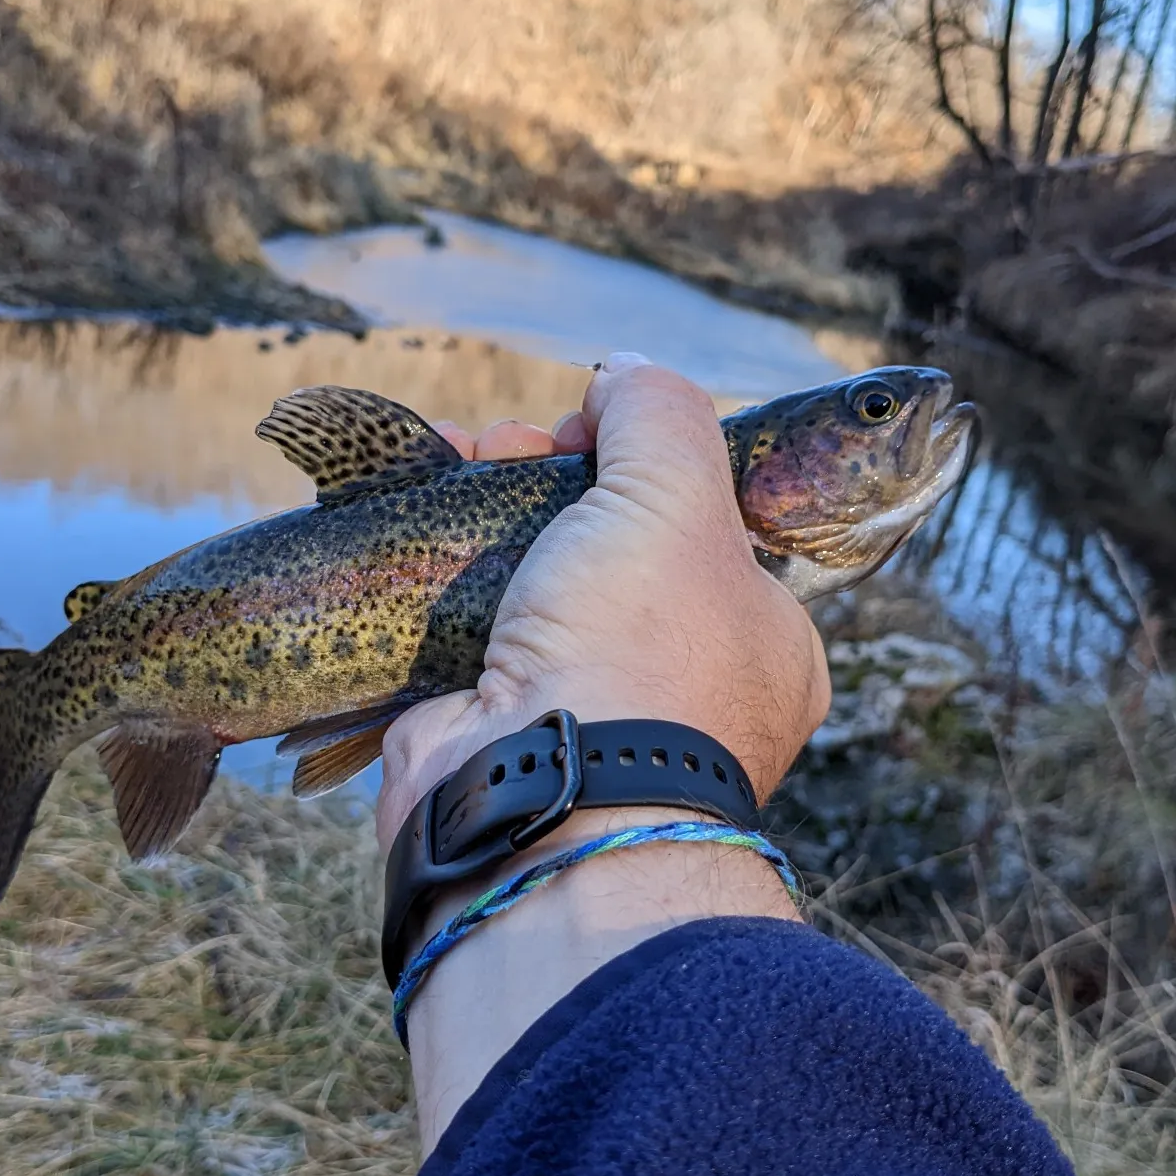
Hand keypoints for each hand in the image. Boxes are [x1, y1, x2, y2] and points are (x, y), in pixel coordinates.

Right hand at [377, 355, 830, 854]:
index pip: (703, 521)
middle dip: (547, 474)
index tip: (586, 428)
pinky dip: (442, 567)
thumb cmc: (640, 648)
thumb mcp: (677, 493)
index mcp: (760, 636)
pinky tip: (416, 508)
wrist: (540, 796)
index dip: (639, 459)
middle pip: (611, 542)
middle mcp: (683, 679)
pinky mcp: (504, 725)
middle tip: (506, 446)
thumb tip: (619, 379)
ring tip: (449, 461)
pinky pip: (475, 624)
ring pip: (538, 578)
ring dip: (488, 508)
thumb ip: (660, 413)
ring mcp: (590, 707)